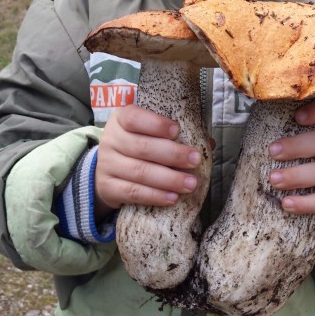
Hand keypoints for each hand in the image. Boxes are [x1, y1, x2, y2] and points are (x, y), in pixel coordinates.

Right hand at [95, 104, 201, 218]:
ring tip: (190, 184)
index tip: (177, 130)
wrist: (107, 170)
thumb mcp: (148, 133)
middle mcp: (111, 140)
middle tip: (194, 161)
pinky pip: (132, 193)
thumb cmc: (137, 146)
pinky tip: (172, 197)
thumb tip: (208, 143)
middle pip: (142, 147)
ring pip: (139, 172)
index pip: (134, 117)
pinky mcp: (107, 188)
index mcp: (121, 119)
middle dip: (172, 154)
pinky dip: (154, 196)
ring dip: (168, 179)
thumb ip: (174, 135)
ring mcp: (106, 165)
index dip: (155, 124)